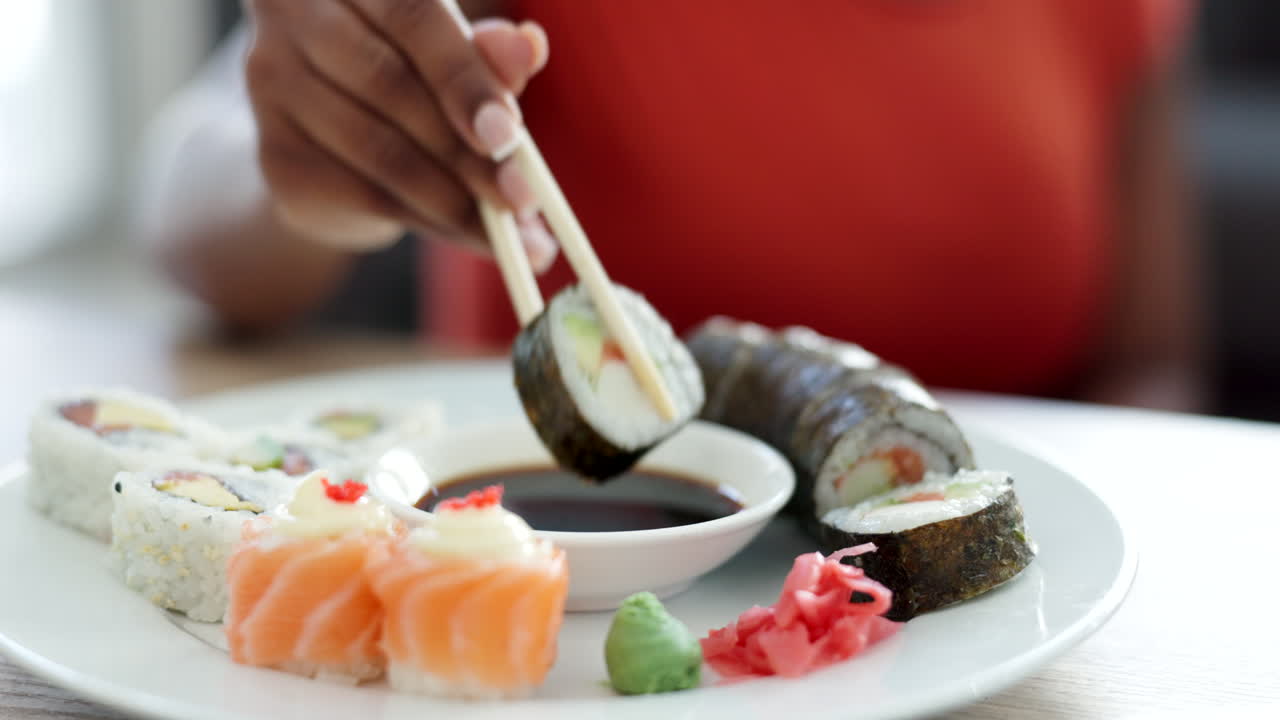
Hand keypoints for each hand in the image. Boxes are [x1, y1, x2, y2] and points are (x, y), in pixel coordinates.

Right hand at [243, 0, 555, 268]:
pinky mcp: (275, 155)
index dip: (464, 75)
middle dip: (468, 151)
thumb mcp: (452, 57)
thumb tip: (529, 47)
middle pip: (392, 85)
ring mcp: (271, 83)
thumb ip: (485, 53)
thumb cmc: (406, 75)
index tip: (510, 134)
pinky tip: (471, 235)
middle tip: (524, 197)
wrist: (327, 136)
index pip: (412, 15)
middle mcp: (294, 13)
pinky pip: (366, 196)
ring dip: (455, 199)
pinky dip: (430, 222)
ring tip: (512, 234)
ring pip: (380, 151)